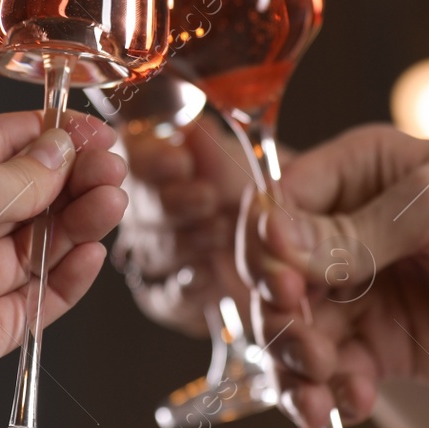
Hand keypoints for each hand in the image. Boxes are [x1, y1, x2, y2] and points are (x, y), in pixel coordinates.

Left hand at [0, 111, 127, 427]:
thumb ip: (23, 172)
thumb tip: (58, 151)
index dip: (47, 135)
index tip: (92, 132)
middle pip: (22, 196)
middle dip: (71, 180)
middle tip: (111, 170)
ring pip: (36, 246)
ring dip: (77, 223)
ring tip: (112, 205)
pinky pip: (37, 298)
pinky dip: (67, 275)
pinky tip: (92, 254)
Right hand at [117, 117, 261, 335]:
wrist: (299, 246)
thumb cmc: (271, 191)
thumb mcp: (253, 160)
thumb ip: (217, 150)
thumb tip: (193, 130)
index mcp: (156, 157)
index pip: (129, 153)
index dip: (148, 159)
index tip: (180, 161)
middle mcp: (148, 206)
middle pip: (132, 206)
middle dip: (169, 203)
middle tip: (207, 199)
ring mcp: (158, 252)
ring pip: (147, 250)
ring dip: (182, 243)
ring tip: (222, 233)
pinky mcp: (174, 297)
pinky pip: (161, 297)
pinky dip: (182, 289)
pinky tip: (207, 277)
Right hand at [240, 125, 428, 427]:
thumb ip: (354, 231)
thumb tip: (275, 238)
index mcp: (359, 172)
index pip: (276, 205)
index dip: (266, 250)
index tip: (287, 288)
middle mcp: (351, 229)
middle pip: (274, 275)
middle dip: (281, 317)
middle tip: (311, 348)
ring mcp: (367, 291)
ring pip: (294, 330)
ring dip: (297, 364)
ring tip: (328, 391)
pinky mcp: (385, 347)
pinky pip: (332, 371)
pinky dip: (330, 392)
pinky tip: (355, 401)